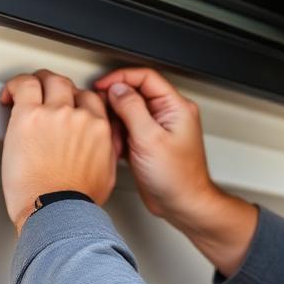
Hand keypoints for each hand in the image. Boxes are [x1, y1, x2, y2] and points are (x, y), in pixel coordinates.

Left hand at [0, 70, 118, 235]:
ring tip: (23, 91)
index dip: (75, 98)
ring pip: (48, 80)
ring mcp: (55, 113)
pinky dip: (14, 85)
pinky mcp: (29, 116)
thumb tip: (100, 145)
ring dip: (36, 82)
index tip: (65, 104)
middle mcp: (79, 117)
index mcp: (99, 129)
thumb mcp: (106, 174)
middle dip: (54, 87)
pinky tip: (9, 95)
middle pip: (68, 85)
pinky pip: (22, 85)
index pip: (90, 98)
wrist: (56, 211)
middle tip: (42, 94)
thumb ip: (105, 151)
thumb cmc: (76, 201)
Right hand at [95, 67, 257, 278]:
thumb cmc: (177, 178)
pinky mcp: (149, 143)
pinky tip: (115, 149)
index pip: (145, 77)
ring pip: (128, 113)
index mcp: (176, 107)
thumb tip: (116, 89)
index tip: (102, 86)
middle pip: (135, 93)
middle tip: (100, 113)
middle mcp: (168, 115)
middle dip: (115, 103)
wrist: (183, 205)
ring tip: (110, 138)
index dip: (120, 78)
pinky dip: (118, 137)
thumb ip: (131, 108)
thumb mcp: (149, 138)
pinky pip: (128, 131)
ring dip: (115, 124)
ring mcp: (159, 129)